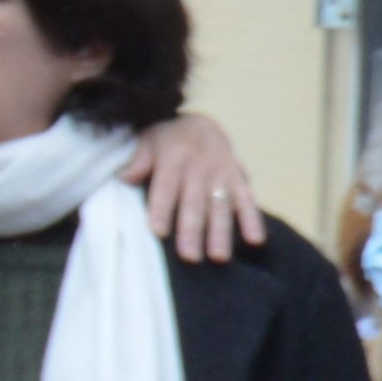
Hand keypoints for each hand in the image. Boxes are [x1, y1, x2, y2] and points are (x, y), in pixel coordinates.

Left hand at [130, 112, 260, 264]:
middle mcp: (200, 166)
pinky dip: (252, 220)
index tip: (159, 232)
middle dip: (192, 230)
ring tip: (219, 257)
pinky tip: (255, 241)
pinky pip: (247, 200)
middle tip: (190, 257)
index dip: (162, 208)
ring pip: (221, 206)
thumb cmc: (167, 139)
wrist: (200, 123)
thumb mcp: (147, 140)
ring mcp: (222, 173)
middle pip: (194, 202)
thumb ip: (138, 159)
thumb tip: (126, 176)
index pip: (166, 186)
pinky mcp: (239, 179)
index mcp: (174, 157)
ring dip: (221, 232)